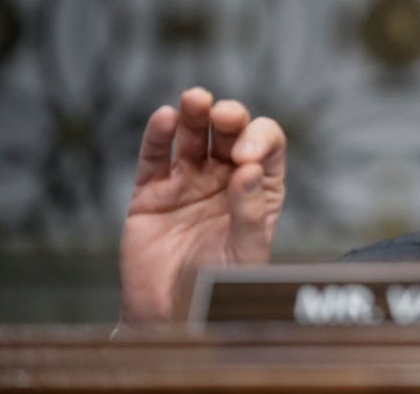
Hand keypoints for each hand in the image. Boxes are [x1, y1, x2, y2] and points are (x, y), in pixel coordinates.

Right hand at [119, 87, 285, 323]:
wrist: (170, 320)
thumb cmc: (218, 292)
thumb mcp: (245, 256)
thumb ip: (251, 215)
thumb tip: (249, 171)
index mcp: (258, 189)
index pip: (267, 147)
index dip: (260, 140)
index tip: (246, 158)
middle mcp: (225, 178)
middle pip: (231, 133)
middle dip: (230, 117)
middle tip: (224, 116)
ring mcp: (188, 182)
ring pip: (193, 136)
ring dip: (195, 113)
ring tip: (195, 99)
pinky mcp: (152, 193)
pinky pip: (156, 157)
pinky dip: (159, 135)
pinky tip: (165, 117)